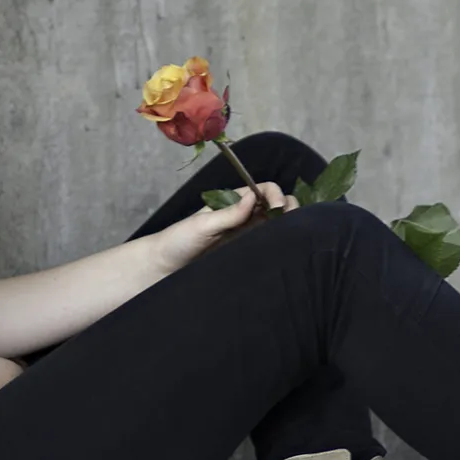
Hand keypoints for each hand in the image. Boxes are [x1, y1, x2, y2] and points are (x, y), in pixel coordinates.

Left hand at [153, 182, 298, 272]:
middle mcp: (244, 218)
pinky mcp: (245, 255)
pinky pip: (268, 246)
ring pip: (276, 226)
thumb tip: (253, 198)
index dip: (275, 195)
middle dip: (289, 208)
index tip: (279, 208)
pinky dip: (280, 244)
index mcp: (233, 203)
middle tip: (293, 221)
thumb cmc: (178, 241)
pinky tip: (286, 250)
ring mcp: (246, 237)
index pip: (264, 191)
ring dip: (288, 226)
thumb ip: (228, 213)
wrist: (163, 269)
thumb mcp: (203, 224)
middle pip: (275, 207)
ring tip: (295, 235)